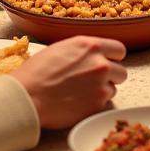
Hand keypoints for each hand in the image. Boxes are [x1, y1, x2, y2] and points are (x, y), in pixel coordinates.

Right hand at [11, 36, 127, 128]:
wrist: (27, 97)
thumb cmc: (36, 72)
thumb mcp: (61, 48)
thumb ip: (83, 51)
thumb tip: (92, 55)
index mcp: (90, 46)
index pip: (119, 49)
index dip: (113, 57)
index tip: (108, 62)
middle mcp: (100, 63)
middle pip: (121, 71)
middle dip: (111, 76)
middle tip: (94, 81)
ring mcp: (101, 85)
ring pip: (113, 88)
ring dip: (102, 90)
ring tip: (81, 92)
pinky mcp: (97, 104)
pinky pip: (105, 103)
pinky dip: (95, 104)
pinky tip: (78, 102)